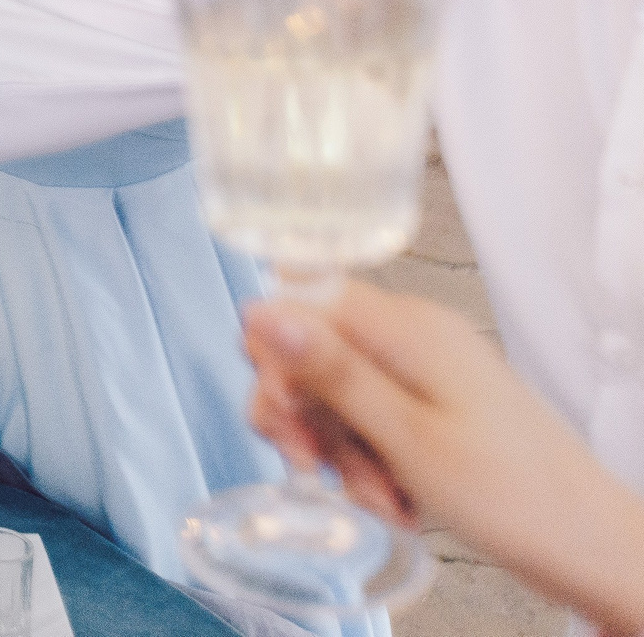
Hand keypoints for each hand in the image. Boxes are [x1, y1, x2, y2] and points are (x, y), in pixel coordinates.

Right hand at [245, 281, 643, 633]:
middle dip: (304, 417)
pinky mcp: (433, 402)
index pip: (297, 303)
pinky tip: (393, 496)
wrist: (588, 545)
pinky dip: (366, 459)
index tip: (291, 418)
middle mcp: (412, 335)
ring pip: (335, 392)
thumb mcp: (404, 437)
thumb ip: (329, 370)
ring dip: (337, 450)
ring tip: (377, 495)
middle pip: (309, 351)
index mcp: (405, 328)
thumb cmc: (513, 496)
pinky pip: (369, 416)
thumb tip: (260, 309)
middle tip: (318, 466)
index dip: (276, 361)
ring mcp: (425, 369)